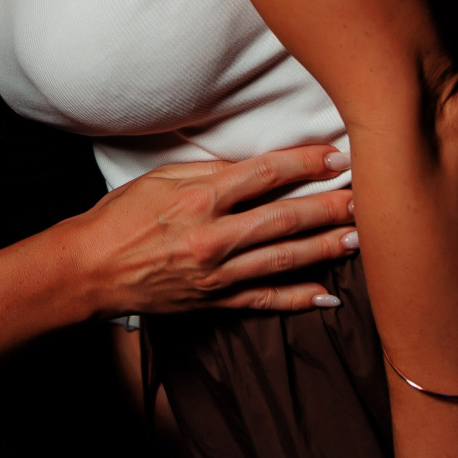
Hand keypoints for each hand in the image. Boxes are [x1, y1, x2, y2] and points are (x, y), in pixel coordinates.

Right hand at [72, 145, 357, 315]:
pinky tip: (328, 295)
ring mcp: (219, 274)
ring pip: (285, 258)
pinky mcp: (217, 301)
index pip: (266, 174)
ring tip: (359, 238)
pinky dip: (298, 299)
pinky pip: (266, 300)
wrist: (91, 269)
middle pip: (286, 217)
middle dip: (330, 206)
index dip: (306, 164)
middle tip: (366, 198)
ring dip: (327, 248)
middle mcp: (214, 237)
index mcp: (200, 198)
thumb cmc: (121, 217)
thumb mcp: (160, 178)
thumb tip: (256, 165)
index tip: (337, 156)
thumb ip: (210, 171)